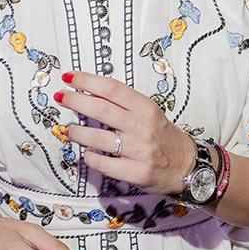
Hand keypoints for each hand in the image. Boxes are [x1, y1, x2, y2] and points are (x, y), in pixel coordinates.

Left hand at [54, 72, 195, 194]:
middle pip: (101, 109)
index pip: (112, 88)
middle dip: (75, 101)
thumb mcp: (148, 113)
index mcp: (145, 108)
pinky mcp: (137, 172)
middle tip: (61, 97)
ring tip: (69, 130)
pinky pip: (104, 164)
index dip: (87, 81)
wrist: (187, 165)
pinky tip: (88, 153)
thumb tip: (89, 94)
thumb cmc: (163, 137)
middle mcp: (143, 127)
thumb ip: (123, 105)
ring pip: (99, 138)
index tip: (69, 77)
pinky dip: (91, 157)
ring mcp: (140, 151)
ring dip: (77, 132)